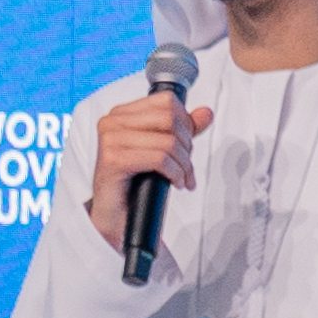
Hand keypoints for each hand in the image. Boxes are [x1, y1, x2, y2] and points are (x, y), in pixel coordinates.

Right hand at [70, 78, 191, 220]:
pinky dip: (175, 173)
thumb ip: (183, 129)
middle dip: (187, 145)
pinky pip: (159, 159)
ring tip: (183, 178)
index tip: (186, 144)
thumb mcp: (163, 150)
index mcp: (121, 113)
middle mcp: (112, 122)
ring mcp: (110, 140)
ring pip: (168, 141)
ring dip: (184, 164)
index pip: (167, 101)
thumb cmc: (135, 183)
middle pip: (170, 119)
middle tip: (186, 166)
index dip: (186, 122)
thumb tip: (206, 113)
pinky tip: (175, 182)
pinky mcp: (114, 160)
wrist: (115, 216)